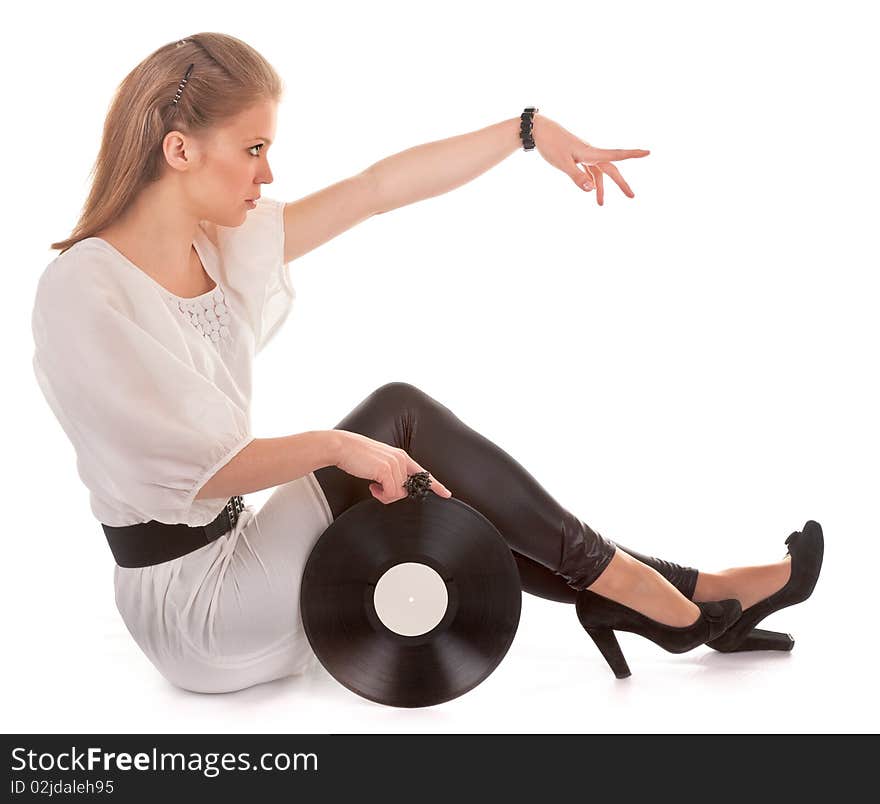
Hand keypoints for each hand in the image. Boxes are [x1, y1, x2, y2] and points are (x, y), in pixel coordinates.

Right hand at [332, 430, 452, 503]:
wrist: (342, 447)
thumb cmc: (357, 456)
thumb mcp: (378, 463)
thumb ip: (391, 472)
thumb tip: (395, 490)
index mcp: (401, 456)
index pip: (422, 473)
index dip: (435, 485)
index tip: (447, 494)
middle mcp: (401, 458)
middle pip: (407, 490)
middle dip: (393, 496)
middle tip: (378, 490)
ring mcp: (395, 463)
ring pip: (398, 493)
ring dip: (384, 495)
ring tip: (373, 486)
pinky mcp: (386, 469)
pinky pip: (390, 493)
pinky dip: (381, 495)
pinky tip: (372, 486)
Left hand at [531, 115, 649, 205]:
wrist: (538, 130)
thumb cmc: (550, 145)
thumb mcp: (563, 164)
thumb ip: (577, 177)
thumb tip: (592, 190)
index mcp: (591, 153)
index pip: (616, 155)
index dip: (633, 154)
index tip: (648, 152)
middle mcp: (591, 153)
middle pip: (611, 169)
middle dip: (621, 183)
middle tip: (632, 197)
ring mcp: (584, 155)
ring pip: (598, 172)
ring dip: (601, 188)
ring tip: (600, 205)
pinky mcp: (576, 156)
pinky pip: (588, 170)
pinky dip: (591, 180)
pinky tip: (591, 190)